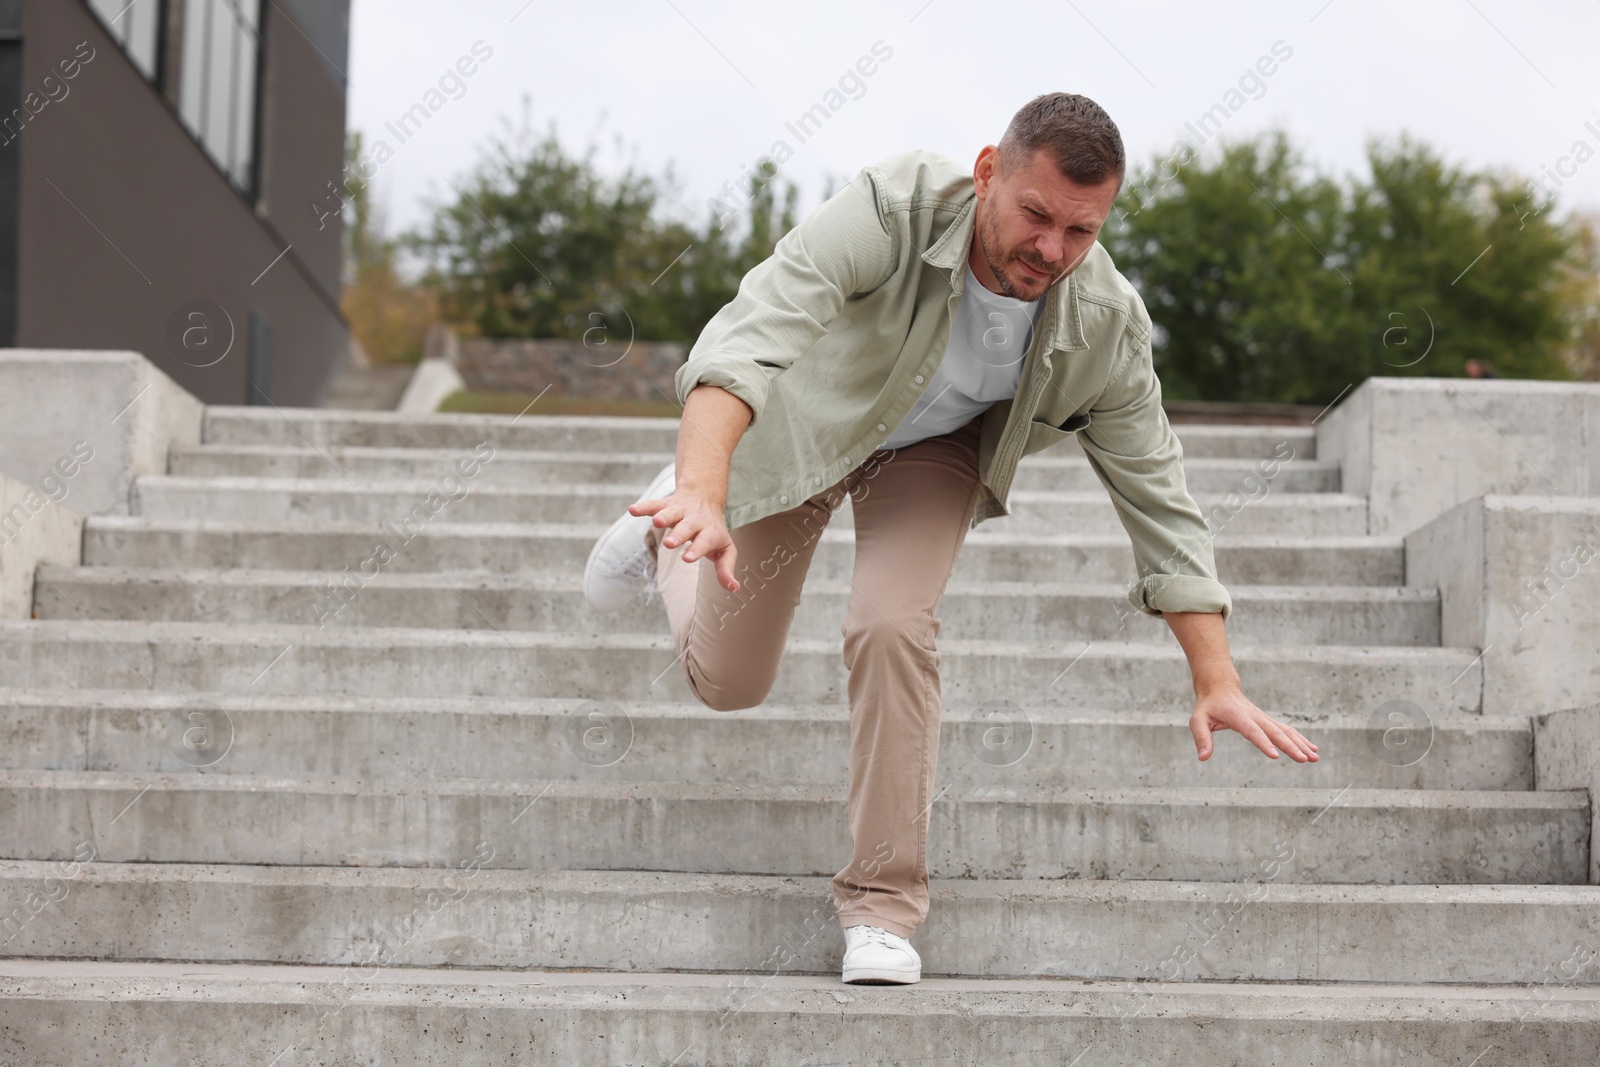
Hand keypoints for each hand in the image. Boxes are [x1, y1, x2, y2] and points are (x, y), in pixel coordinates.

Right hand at [629, 489, 740, 591]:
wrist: (705, 497)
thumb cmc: (713, 531)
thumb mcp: (725, 549)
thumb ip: (726, 568)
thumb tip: (733, 588)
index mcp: (710, 532)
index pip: (704, 541)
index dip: (697, 549)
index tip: (687, 559)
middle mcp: (695, 520)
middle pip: (687, 526)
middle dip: (678, 534)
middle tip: (670, 544)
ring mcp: (681, 511)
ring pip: (672, 513)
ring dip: (664, 516)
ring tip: (657, 522)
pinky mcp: (667, 504)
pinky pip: (654, 504)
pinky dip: (644, 507)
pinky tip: (633, 510)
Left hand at [1189, 684, 1317, 762]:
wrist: (1220, 687)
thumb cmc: (1208, 706)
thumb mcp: (1197, 720)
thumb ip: (1201, 738)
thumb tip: (1203, 757)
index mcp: (1238, 717)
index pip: (1253, 732)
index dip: (1264, 743)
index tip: (1276, 755)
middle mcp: (1255, 717)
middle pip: (1275, 732)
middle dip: (1291, 746)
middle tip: (1305, 759)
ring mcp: (1264, 718)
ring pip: (1285, 731)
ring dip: (1301, 744)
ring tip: (1315, 758)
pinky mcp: (1268, 721)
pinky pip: (1286, 730)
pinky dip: (1300, 739)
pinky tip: (1312, 750)